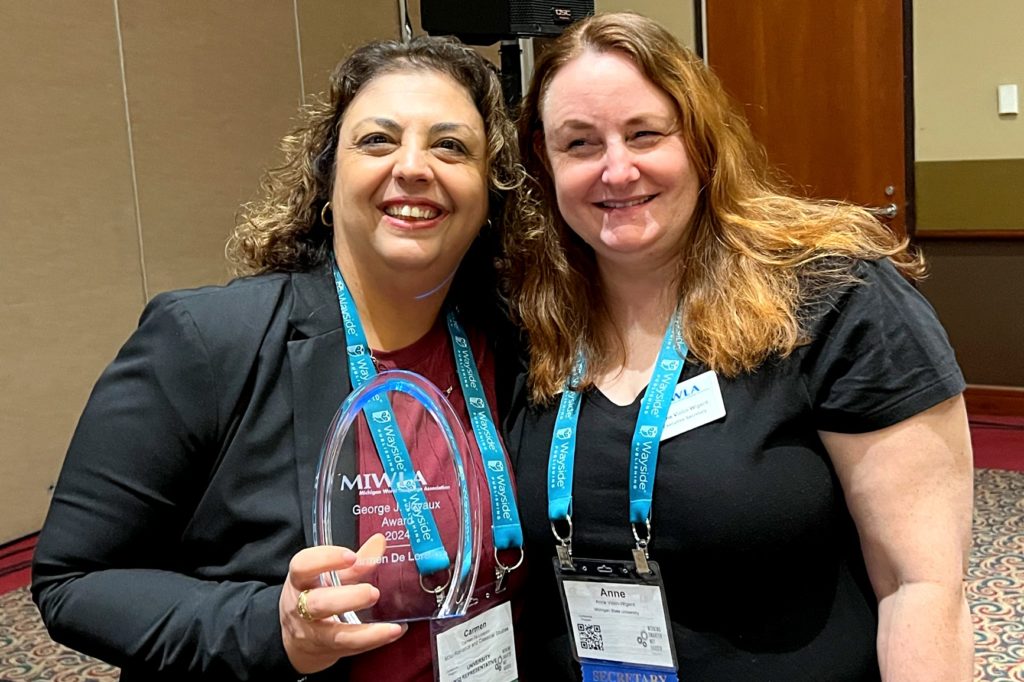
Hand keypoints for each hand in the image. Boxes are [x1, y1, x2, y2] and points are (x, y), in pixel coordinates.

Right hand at [279, 534, 405, 674]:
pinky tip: (395, 631)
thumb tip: (380, 541)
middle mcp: (301, 607)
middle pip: (317, 603)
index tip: (351, 556)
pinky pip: (351, 647)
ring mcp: (313, 632)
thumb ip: (355, 561)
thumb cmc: (315, 596)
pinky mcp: (328, 649)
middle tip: (373, 592)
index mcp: (300, 580)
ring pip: (334, 633)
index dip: (326, 559)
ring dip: (364, 631)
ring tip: (391, 624)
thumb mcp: (329, 575)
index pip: (303, 566)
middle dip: (347, 598)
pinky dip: (375, 640)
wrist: (298, 637)